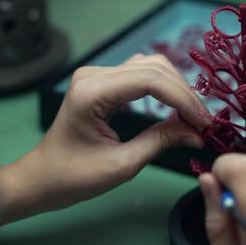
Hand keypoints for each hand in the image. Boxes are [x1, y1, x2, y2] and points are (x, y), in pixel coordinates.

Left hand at [0, 54, 210, 225]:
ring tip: (193, 116)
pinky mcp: (104, 81)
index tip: (204, 123)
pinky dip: (165, 87)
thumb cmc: (73, 177)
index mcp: (92, 92)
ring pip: (152, 66)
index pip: (150, 80)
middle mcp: (95, 75)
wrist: (41, 178)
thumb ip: (160, 142)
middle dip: (184, 94)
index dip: (183, 99)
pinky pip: (142, 73)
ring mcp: (98, 75)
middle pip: (155, 68)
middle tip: (204, 123)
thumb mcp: (121, 164)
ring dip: (177, 88)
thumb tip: (197, 133)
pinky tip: (176, 106)